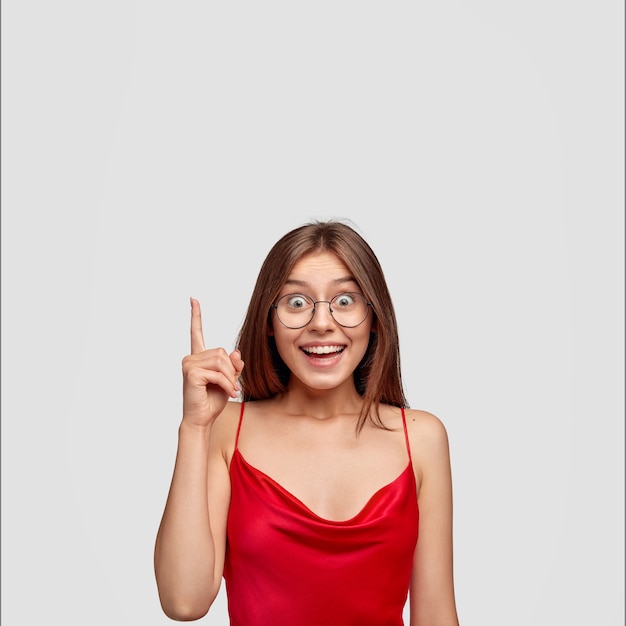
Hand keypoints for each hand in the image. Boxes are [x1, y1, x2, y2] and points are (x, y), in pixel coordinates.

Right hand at [181, 298, 243, 427]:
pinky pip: (217, 372)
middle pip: (221, 352)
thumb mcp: (229, 380)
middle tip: (233, 386)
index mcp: (198, 357)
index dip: (196, 315)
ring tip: (230, 390)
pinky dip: (227, 383)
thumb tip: (236, 352)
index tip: (193, 299)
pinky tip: (228, 392)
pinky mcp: (191, 373)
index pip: (196, 332)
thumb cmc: (213, 401)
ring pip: (221, 361)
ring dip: (230, 377)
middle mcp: (191, 358)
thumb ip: (233, 365)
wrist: (202, 419)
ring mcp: (189, 364)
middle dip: (232, 370)